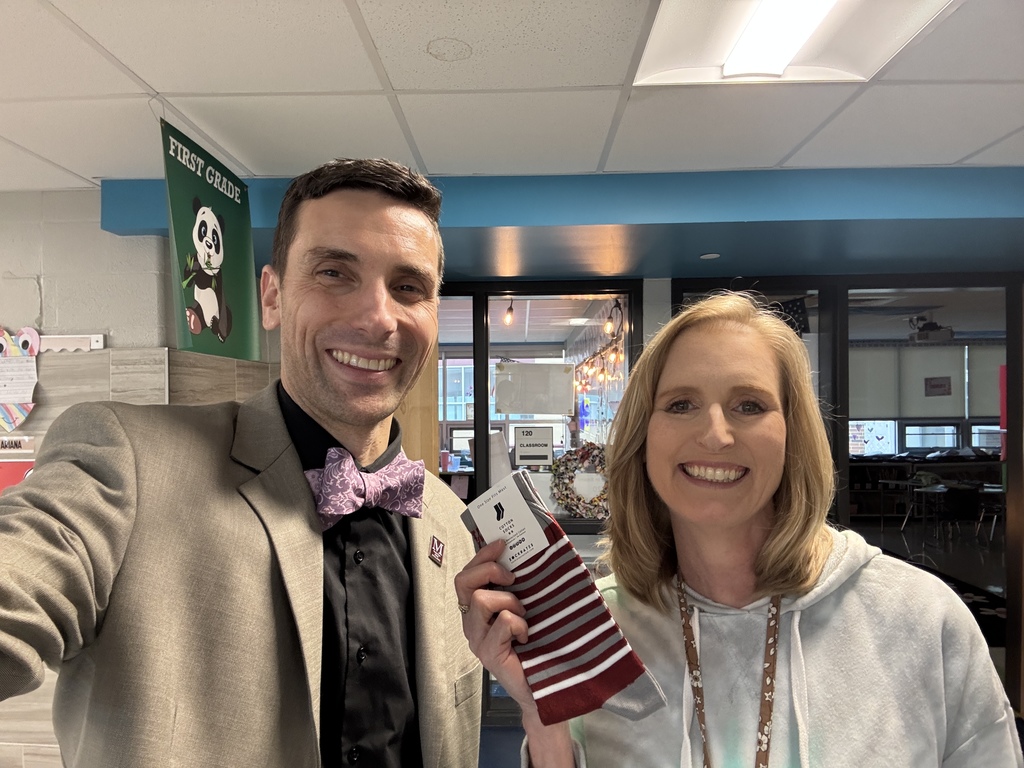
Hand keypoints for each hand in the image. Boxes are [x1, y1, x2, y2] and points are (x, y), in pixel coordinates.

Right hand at [454, 540, 575, 766]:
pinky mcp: (489, 653)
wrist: (544, 684)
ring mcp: (478, 638)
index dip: (481, 555)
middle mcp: (472, 622)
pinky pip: (502, 622)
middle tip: (511, 577)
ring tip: (523, 616)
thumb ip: (521, 585)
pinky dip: (520, 624)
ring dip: (510, 601)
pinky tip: (527, 636)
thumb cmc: (537, 643)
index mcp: (479, 609)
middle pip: (463, 582)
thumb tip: (530, 553)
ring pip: (481, 599)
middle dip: (488, 570)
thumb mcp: (528, 606)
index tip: (501, 543)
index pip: (467, 575)